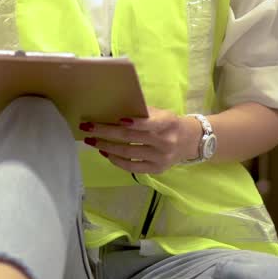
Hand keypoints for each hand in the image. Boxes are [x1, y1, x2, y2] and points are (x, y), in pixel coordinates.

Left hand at [80, 107, 201, 174]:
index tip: (116, 119)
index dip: (134, 122)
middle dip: (106, 132)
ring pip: (128, 153)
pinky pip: (131, 167)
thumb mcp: (162, 113)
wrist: (190, 142)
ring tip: (91, 140)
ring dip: (106, 146)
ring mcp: (160, 158)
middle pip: (131, 138)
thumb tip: (114, 108)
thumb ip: (143, 112)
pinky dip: (116, 160)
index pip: (149, 123)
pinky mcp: (156, 170)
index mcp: (167, 123)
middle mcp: (164, 142)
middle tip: (87, 127)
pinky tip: (105, 152)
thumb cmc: (169, 124)